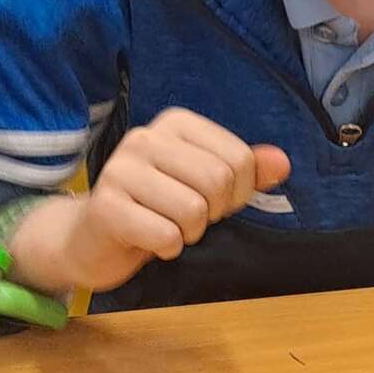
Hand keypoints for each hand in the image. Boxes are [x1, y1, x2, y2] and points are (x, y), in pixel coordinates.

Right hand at [6, 111, 289, 293]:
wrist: (92, 239)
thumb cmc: (156, 208)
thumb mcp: (206, 187)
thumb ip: (246, 173)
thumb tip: (282, 162)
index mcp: (175, 123)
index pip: (239, 159)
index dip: (237, 194)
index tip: (211, 201)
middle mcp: (145, 137)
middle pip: (218, 182)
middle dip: (212, 213)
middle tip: (186, 218)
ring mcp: (120, 169)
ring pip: (193, 210)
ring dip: (188, 233)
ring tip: (165, 227)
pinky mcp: (106, 206)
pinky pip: (165, 235)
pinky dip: (167, 249)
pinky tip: (147, 241)